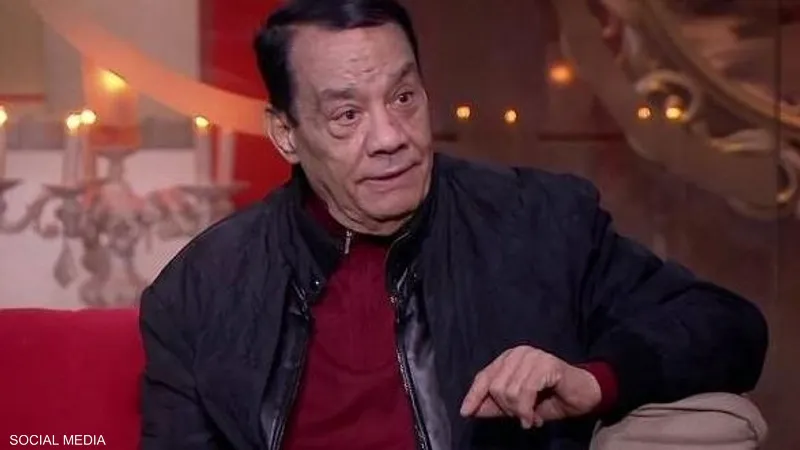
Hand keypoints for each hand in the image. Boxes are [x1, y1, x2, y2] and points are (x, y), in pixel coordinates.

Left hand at [459, 346, 601, 428]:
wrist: (583, 396)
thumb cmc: (551, 398)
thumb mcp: (518, 405)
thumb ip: (495, 406)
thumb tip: (470, 410)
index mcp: (508, 359)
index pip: (483, 376)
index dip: (473, 395)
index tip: (465, 412)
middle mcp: (518, 353)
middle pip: (496, 387)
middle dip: (507, 409)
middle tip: (521, 418)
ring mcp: (533, 356)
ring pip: (509, 391)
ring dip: (519, 412)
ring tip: (530, 418)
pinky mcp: (546, 364)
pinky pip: (526, 392)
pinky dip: (527, 410)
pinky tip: (535, 418)